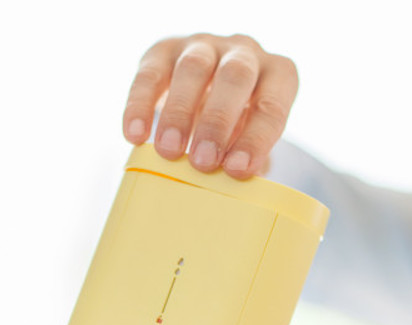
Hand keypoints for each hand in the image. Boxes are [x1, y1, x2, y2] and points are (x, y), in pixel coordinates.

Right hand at [123, 34, 297, 178]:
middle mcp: (244, 52)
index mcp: (277, 75)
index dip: (256, 139)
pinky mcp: (164, 50)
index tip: (237, 171)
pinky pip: (151, 73)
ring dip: (180, 113)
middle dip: (218, 122)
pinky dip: (141, 105)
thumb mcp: (250, 142)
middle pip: (235, 77)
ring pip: (194, 68)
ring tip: (168, 152)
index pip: (272, 104)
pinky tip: (135, 136)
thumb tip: (237, 192)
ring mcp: (204, 45)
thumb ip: (248, 161)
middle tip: (202, 162)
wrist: (208, 95)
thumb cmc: (238, 129)